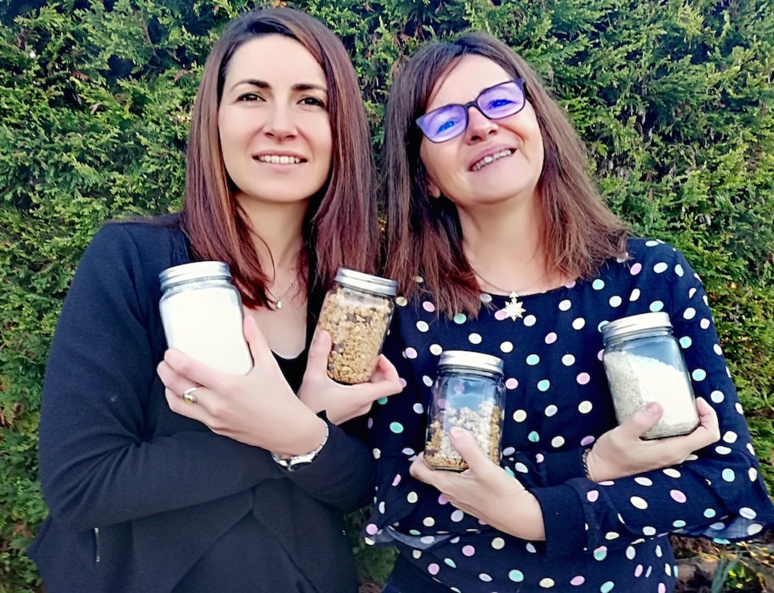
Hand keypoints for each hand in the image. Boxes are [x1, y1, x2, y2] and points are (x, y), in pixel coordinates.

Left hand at [157, 316, 325, 456]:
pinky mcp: (216, 429)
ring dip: (168, 389)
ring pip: (177, 404)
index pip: (190, 371)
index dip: (174, 359)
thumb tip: (248, 320)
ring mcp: (214, 419)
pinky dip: (182, 402)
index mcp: (228, 387)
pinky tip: (187, 393)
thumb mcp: (270, 366)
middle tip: (165, 361)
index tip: (170, 351)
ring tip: (170, 377)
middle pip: (177, 387)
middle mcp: (217, 405)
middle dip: (165, 372)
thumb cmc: (281, 400)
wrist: (289, 432)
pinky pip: (191, 414)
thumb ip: (256, 341)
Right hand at [297, 330, 402, 424]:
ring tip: (354, 360)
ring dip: (368, 372)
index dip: (391, 368)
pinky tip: (345, 371)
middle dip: (377, 366)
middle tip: (364, 354)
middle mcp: (365, 403)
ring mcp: (359, 407)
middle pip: (384, 382)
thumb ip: (319, 354)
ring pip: (374, 387)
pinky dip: (360, 379)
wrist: (303, 430)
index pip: (394, 385)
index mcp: (362, 396)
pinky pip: (364, 391)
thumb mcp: (313, 378)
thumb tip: (325, 334)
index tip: (378, 357)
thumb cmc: (311, 407)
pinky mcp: (351, 408)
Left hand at [410, 428, 544, 540]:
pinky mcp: (471, 502)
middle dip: (437, 456)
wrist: (521, 518)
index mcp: (446, 484)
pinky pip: (458, 485)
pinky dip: (461, 473)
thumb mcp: (485, 467)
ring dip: (450, 464)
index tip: (433, 444)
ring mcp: (460, 500)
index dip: (420, 456)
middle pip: (432, 473)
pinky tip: (476, 466)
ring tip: (464, 451)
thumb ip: (468, 448)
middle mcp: (449, 494)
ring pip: (446, 478)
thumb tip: (453, 430)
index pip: (418, 471)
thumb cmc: (501, 494)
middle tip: (451, 442)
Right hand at [586, 397, 720, 481]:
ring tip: (676, 403)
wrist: (601, 471)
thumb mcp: (621, 435)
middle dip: (702, 415)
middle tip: (686, 398)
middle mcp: (676, 455)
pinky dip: (681, 424)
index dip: (710, 416)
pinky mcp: (662, 453)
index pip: (708, 435)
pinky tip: (664, 414)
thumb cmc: (611, 455)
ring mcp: (670, 455)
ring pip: (693, 436)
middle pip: (704, 435)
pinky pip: (681, 438)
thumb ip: (639, 421)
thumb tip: (658, 405)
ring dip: (692, 419)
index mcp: (672, 450)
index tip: (696, 401)